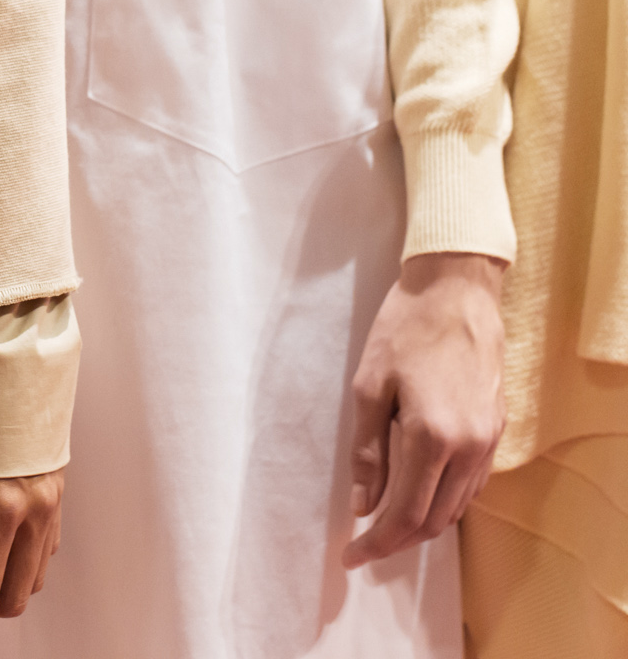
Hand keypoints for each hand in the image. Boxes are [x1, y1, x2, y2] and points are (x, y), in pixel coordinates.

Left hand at [342, 252, 506, 568]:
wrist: (456, 289)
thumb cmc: (404, 329)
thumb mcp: (370, 387)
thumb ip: (367, 451)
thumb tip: (362, 504)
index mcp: (434, 438)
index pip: (405, 514)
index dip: (376, 543)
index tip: (349, 557)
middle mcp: (470, 447)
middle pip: (434, 520)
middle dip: (397, 541)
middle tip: (363, 545)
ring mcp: (489, 439)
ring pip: (456, 506)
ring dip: (422, 523)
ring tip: (384, 523)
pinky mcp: (496, 427)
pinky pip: (471, 483)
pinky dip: (444, 500)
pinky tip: (418, 492)